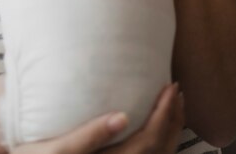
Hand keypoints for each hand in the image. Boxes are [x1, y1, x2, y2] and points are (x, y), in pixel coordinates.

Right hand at [11, 83, 182, 153]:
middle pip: (161, 150)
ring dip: (170, 130)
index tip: (170, 87)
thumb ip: (89, 136)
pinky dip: (160, 141)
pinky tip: (155, 125)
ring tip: (174, 104)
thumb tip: (122, 117)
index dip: (164, 114)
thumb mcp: (58, 149)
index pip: (149, 141)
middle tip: (177, 90)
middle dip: (173, 120)